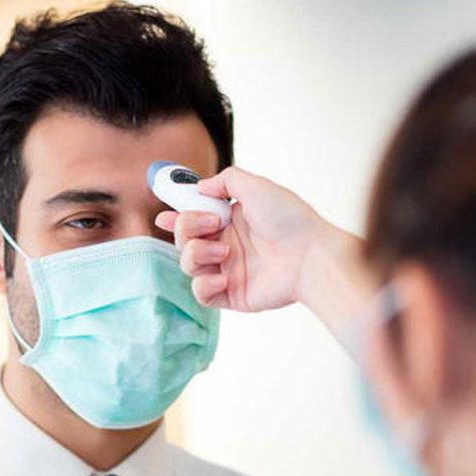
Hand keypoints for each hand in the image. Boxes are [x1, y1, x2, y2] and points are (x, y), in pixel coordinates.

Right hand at [156, 166, 337, 311]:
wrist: (311, 256)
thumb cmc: (291, 220)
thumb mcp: (257, 187)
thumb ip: (226, 180)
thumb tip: (201, 186)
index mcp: (232, 221)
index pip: (194, 218)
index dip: (176, 216)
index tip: (164, 214)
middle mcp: (227, 245)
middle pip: (184, 239)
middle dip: (186, 227)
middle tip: (212, 223)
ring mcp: (229, 271)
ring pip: (189, 265)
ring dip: (197, 253)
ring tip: (224, 251)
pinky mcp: (233, 295)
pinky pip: (201, 294)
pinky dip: (205, 285)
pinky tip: (224, 277)